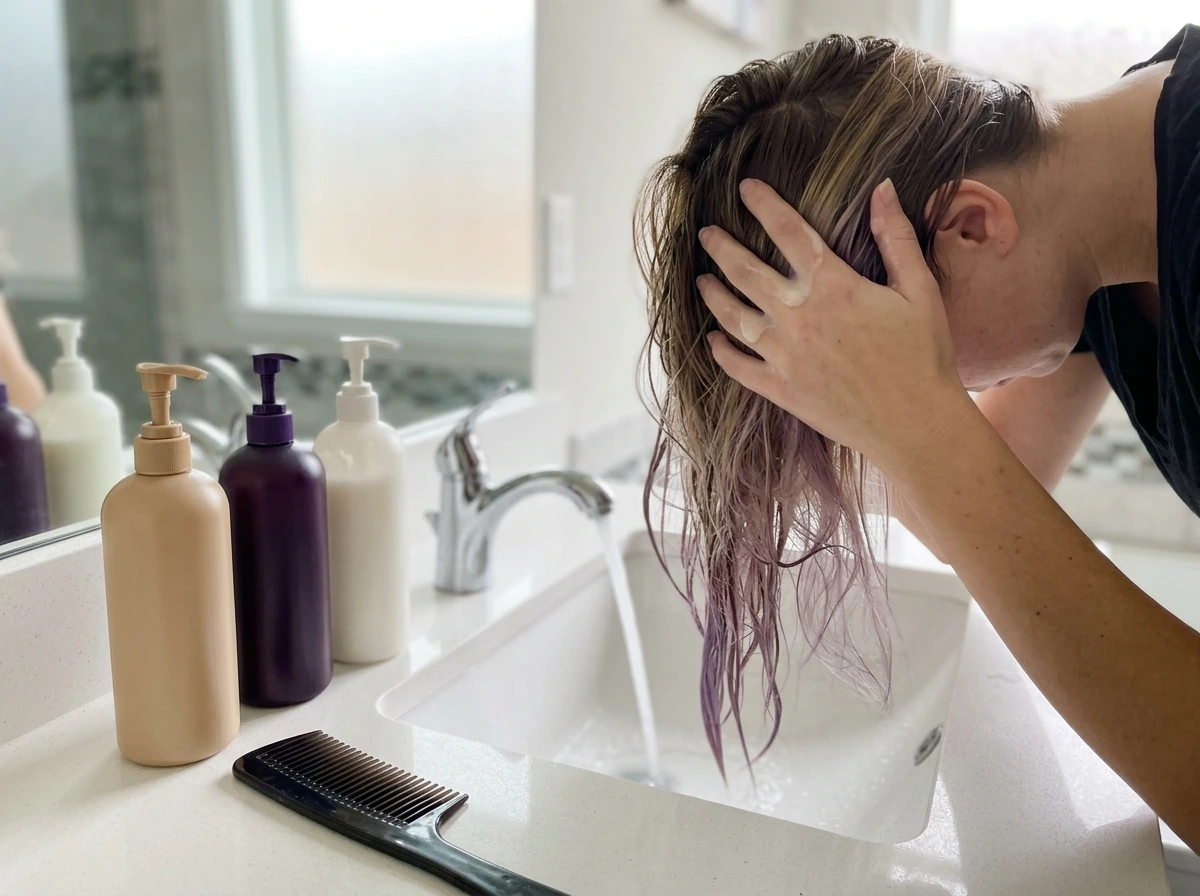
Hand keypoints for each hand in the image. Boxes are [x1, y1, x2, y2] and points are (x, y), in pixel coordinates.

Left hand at [698, 177, 966, 470]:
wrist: (916, 424)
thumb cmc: (924, 356)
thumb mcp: (919, 290)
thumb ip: (896, 237)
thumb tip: (883, 187)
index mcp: (833, 286)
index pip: (788, 231)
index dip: (764, 204)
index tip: (745, 187)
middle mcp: (800, 317)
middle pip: (746, 272)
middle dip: (722, 248)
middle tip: (706, 233)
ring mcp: (785, 356)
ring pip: (733, 317)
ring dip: (713, 295)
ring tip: (701, 279)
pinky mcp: (781, 390)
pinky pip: (738, 367)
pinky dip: (720, 352)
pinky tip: (711, 340)